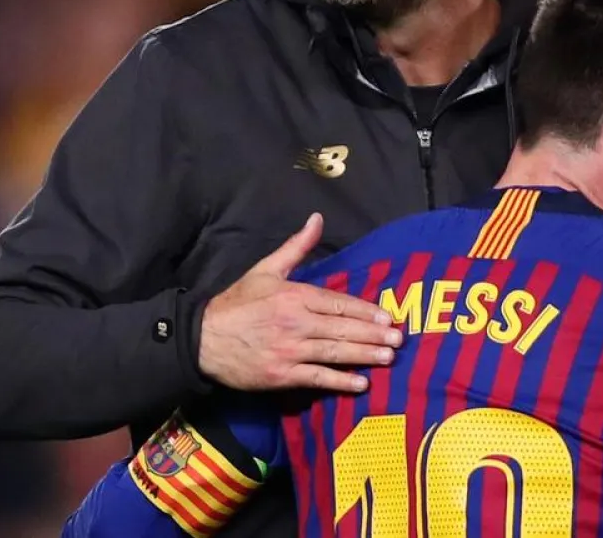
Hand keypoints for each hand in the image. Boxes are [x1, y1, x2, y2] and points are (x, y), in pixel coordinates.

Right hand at [199, 213, 403, 393]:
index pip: (338, 303)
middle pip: (342, 329)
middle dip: (373, 334)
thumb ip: (296, 247)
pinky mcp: (282, 375)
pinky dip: (340, 381)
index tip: (387, 317)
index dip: (365, 311)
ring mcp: (289, 350)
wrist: (204, 339)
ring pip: (335, 352)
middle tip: (399, 340)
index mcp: (294, 295)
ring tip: (388, 358)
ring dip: (364, 355)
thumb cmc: (237, 303)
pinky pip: (317, 378)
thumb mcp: (265, 269)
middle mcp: (296, 322)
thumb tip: (317, 219)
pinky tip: (361, 383)